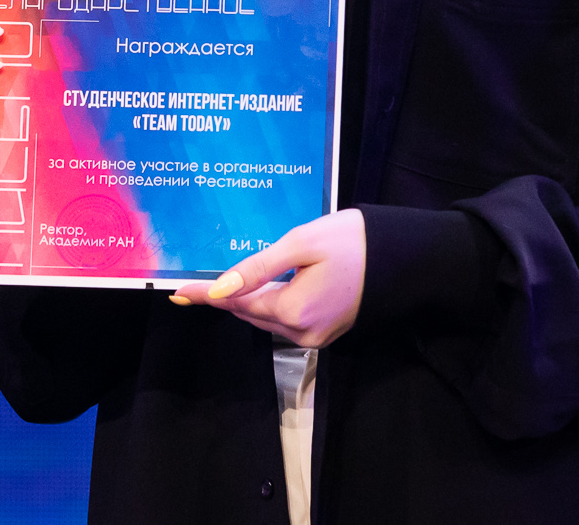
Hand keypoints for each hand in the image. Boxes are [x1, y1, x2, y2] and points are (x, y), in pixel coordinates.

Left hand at [171, 210, 365, 348]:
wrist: (402, 256)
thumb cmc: (350, 241)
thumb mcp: (300, 244)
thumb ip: (257, 268)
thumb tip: (218, 291)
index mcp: (293, 311)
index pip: (236, 303)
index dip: (205, 296)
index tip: (176, 294)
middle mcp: (302, 333)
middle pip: (250, 314)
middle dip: (225, 298)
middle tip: (197, 284)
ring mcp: (317, 337)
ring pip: (267, 320)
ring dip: (247, 301)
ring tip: (225, 283)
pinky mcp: (327, 333)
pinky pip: (287, 322)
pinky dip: (270, 306)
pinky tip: (261, 289)